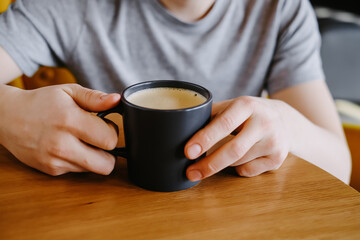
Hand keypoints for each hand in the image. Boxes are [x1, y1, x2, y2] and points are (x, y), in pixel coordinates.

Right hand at [0, 84, 119, 175]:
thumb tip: (117, 100)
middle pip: (107, 164)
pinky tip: (69, 147)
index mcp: (70, 120)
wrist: (8, 117)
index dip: (112, 132)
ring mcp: (55, 160)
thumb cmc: (41, 102)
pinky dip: (80, 161)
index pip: (110, 140)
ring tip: (82, 141)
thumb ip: (94, 97)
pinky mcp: (50, 170)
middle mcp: (62, 144)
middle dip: (109, 152)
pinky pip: (79, 171)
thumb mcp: (68, 92)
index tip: (104, 125)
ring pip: (94, 170)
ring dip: (95, 157)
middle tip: (98, 138)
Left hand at [185, 96, 290, 180]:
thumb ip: (210, 116)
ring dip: (221, 163)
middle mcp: (264, 122)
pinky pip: (248, 171)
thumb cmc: (247, 113)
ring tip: (216, 157)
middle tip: (190, 172)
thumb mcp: (231, 106)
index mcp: (246, 105)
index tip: (188, 152)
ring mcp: (274, 141)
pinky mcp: (278, 158)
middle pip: (233, 150)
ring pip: (238, 162)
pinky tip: (241, 157)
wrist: (283, 119)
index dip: (205, 139)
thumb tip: (181, 132)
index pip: (224, 124)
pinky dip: (237, 168)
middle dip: (209, 164)